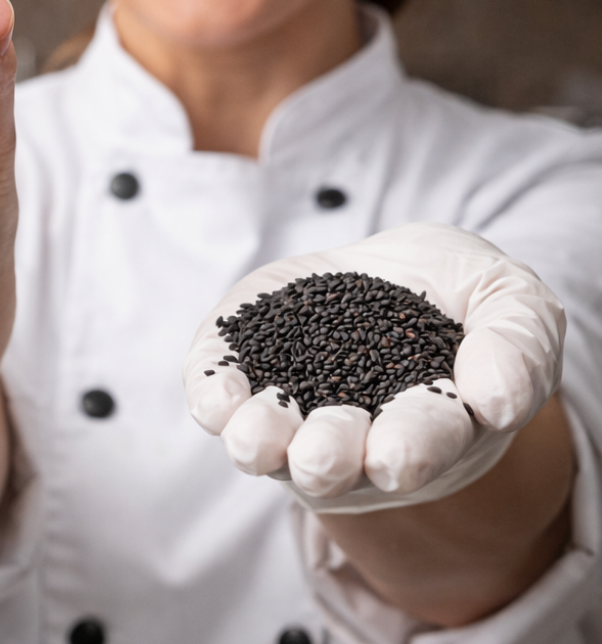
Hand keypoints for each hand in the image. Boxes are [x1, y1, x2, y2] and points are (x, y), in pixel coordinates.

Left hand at [184, 223, 564, 512]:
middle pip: (335, 460)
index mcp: (428, 426)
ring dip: (259, 438)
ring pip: (269, 440)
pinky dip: (213, 395)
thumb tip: (492, 400)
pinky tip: (215, 396)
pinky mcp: (247, 364)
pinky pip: (219, 394)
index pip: (420, 444)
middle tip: (319, 455)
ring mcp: (295, 404)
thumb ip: (517, 345)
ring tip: (253, 434)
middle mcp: (355, 433)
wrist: (401, 271)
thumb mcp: (514, 303)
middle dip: (325, 457)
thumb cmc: (464, 297)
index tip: (393, 455)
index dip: (408, 449)